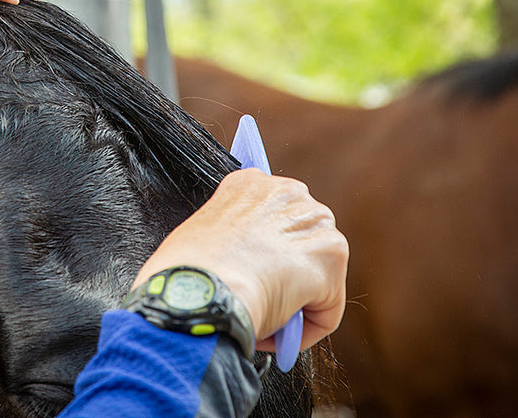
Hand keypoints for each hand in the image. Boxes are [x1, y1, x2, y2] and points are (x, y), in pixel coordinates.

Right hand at [131, 169, 347, 351]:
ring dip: (297, 303)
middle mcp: (286, 192)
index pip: (273, 218)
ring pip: (319, 275)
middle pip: (301, 243)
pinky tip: (278, 334)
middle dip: (286, 276)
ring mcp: (313, 222)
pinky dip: (306, 329)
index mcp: (250, 184)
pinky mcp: (332, 257)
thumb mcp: (200, 236)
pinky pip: (326, 309)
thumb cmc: (185, 274)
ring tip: (267, 321)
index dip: (262, 257)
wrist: (201, 294)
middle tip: (261, 303)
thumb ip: (230, 241)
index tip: (248, 280)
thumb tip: (241, 270)